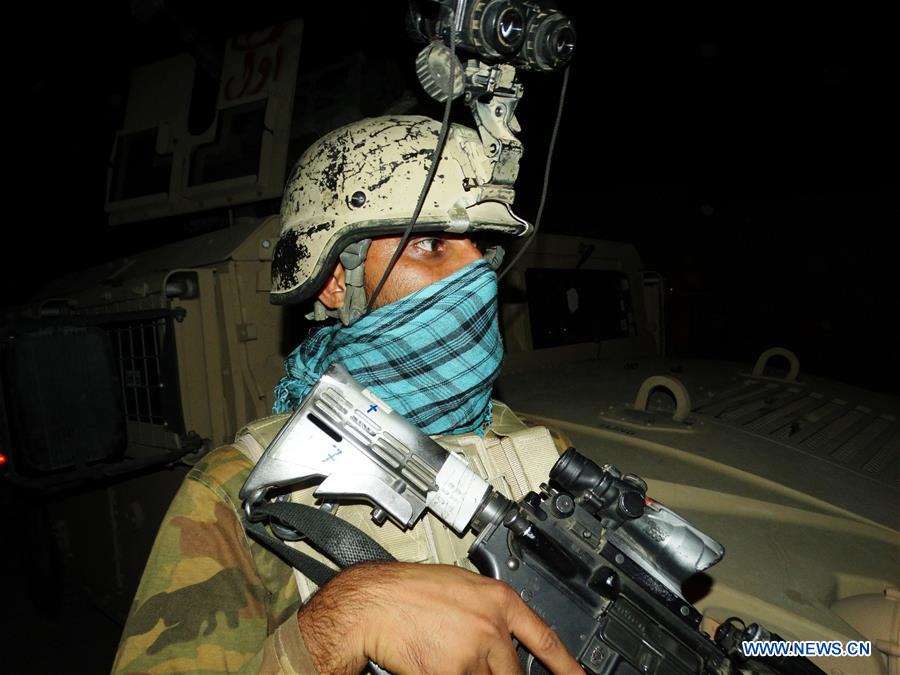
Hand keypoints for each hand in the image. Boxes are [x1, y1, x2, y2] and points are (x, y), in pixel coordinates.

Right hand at [297, 561, 582, 674]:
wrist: (373, 603)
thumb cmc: (407, 591)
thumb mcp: (460, 588)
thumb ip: (487, 613)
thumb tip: (503, 635)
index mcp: (498, 600)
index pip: (545, 638)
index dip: (567, 665)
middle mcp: (492, 627)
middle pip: (515, 672)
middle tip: (477, 663)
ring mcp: (474, 654)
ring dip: (473, 674)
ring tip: (444, 652)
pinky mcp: (452, 674)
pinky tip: (434, 662)